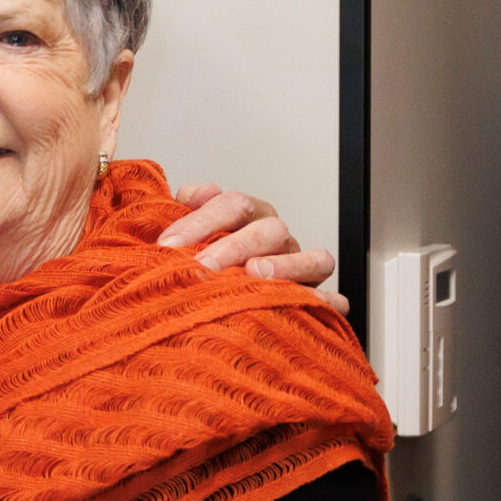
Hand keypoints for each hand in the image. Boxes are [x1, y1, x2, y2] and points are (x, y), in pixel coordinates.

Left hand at [161, 184, 347, 317]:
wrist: (219, 293)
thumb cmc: (205, 259)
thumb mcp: (190, 231)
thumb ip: (187, 211)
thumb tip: (188, 194)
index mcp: (249, 215)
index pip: (231, 205)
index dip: (200, 221)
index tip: (168, 245)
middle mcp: (277, 237)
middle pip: (268, 230)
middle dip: (233, 247)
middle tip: (202, 265)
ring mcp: (300, 266)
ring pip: (313, 258)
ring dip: (285, 266)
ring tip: (254, 274)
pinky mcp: (314, 297)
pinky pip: (333, 298)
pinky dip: (327, 302)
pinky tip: (313, 306)